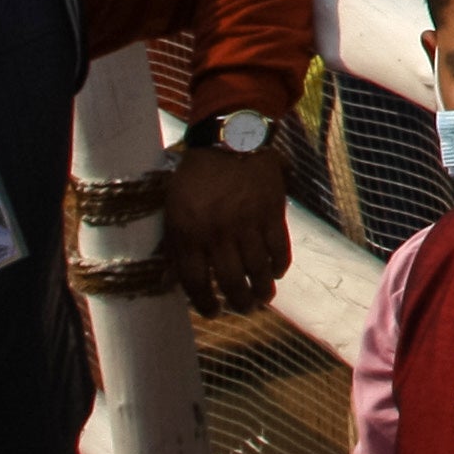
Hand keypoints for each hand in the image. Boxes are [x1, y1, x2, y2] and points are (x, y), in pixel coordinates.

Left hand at [167, 135, 292, 314]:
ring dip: (262, 290)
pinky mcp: (272, 213)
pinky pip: (279, 249)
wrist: (229, 141)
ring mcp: (248, 223)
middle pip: (231, 281)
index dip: (204, 303)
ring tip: (262, 299)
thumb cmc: (195, 177)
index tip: (212, 312)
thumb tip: (178, 277)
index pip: (196, 281)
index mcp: (188, 232)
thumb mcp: (173, 208)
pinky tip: (277, 272)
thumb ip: (176, 242)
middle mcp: (217, 233)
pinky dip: (280, 265)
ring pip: (258, 270)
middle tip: (243, 309)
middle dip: (238, 302)